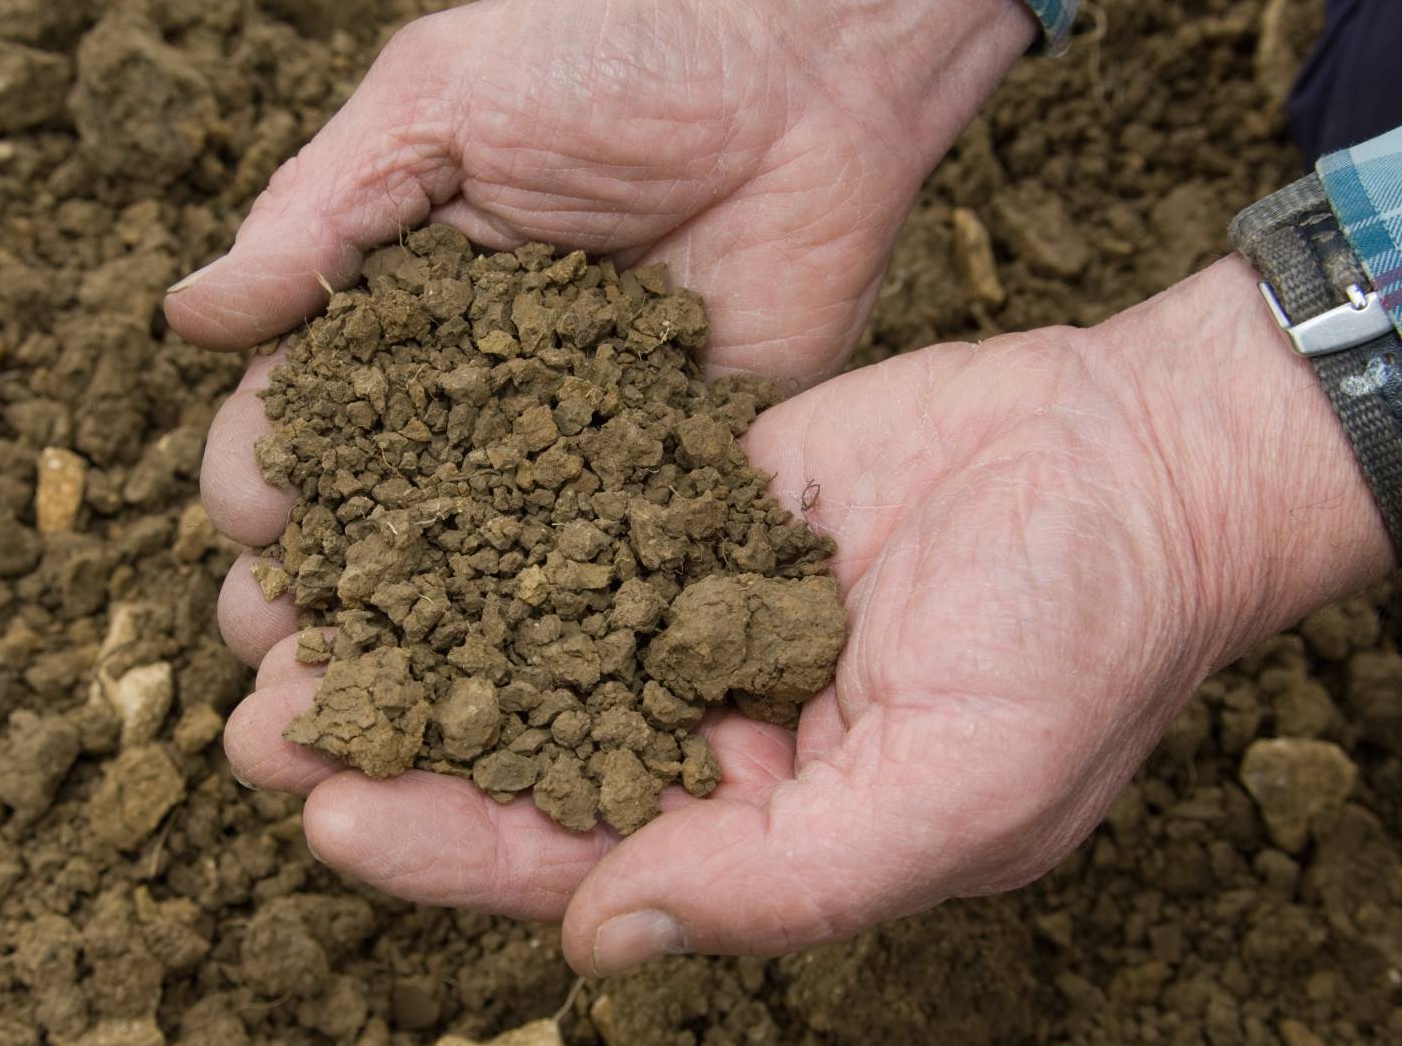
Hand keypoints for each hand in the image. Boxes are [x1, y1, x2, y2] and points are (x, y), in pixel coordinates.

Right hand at [171, 0, 1032, 664]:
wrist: (809, 62)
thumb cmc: (612, 50)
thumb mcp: (440, 101)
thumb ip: (319, 212)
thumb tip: (185, 318)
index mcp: (388, 308)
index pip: (295, 413)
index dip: (260, 471)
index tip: (253, 518)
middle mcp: (463, 396)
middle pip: (366, 516)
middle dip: (312, 588)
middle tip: (278, 654)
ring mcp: (563, 447)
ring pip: (468, 569)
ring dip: (409, 643)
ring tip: (365, 712)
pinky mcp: (665, 475)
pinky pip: (598, 563)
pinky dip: (552, 632)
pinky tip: (512, 699)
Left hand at [221, 257, 1391, 973]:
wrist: (1141, 461)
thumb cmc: (1079, 646)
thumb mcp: (952, 796)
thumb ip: (780, 886)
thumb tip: (597, 940)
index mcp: (756, 831)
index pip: (572, 858)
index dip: (447, 846)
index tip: (325, 814)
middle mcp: (708, 733)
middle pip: (520, 753)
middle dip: (394, 740)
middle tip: (260, 715)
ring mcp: (694, 612)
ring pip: (525, 634)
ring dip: (415, 628)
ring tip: (286, 611)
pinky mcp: (696, 501)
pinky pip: (575, 518)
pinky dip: (483, 518)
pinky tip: (387, 501)